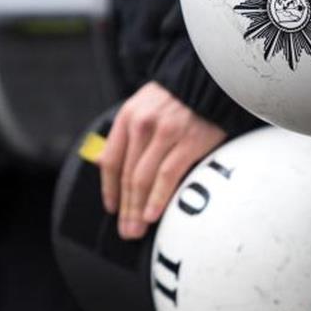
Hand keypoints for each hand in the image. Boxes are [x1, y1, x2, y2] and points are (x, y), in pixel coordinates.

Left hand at [98, 82, 227, 239]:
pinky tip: (152, 215)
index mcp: (128, 116)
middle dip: (125, 208)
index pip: (111, 160)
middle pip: (127, 174)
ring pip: (143, 178)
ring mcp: (165, 132)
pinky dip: (157, 198)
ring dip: (137, 210)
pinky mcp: (188, 140)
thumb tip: (98, 161)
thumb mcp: (144, 105)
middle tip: (126, 232)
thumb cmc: (179, 97)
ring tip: (136, 231)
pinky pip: (167, 175)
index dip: (109, 189)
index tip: (112, 209)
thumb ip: (125, 133)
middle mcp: (142, 124)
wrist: (212, 78)